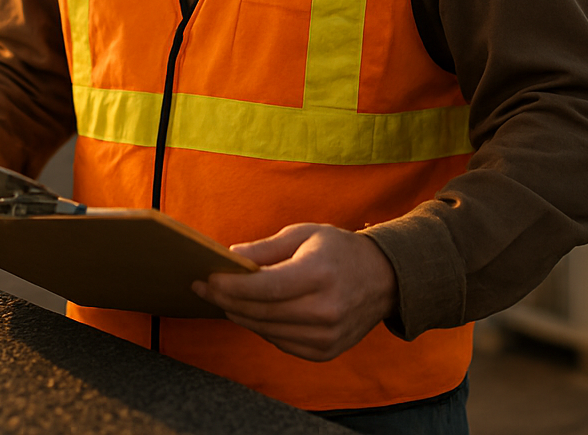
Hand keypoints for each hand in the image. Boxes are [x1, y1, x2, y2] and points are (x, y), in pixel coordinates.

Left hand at [192, 223, 397, 361]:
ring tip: (222, 300)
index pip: (266, 287)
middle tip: (203, 289)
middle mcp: (325, 309)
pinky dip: (262, 328)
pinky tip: (252, 313)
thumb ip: (265, 249)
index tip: (208, 279)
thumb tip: (230, 258)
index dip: (233, 286)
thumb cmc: (338, 250)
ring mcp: (327, 336)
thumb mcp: (304, 234)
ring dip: (241, 316)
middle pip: (262, 312)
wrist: (384, 279)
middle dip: (227, 301)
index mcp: (320, 274)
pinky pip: (282, 343)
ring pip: (267, 331)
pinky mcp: (326, 352)